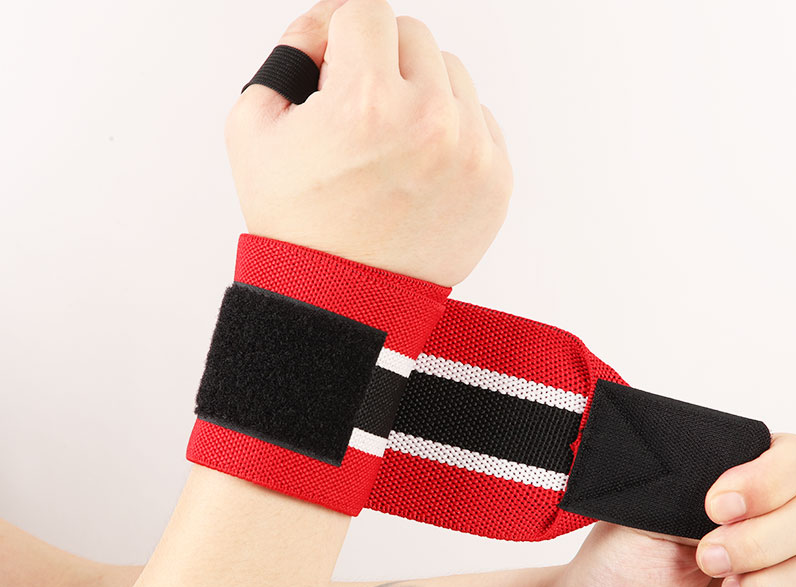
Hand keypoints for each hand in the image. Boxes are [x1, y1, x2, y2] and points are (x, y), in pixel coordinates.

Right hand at [224, 0, 512, 285]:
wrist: (342, 301)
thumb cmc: (298, 228)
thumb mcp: (252, 131)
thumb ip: (287, 55)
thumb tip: (326, 29)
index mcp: (367, 102)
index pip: (365, 11)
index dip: (338, 32)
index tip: (333, 63)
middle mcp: (429, 121)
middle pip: (413, 38)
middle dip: (380, 63)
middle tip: (357, 114)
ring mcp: (471, 153)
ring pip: (452, 76)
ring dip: (420, 94)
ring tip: (389, 147)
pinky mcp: (495, 181)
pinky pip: (479, 121)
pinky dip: (450, 132)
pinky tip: (417, 168)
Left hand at [542, 432, 795, 586]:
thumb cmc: (614, 574)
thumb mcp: (646, 520)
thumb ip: (697, 495)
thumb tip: (743, 495)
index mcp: (741, 494)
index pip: (794, 463)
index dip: (769, 482)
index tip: (716, 506)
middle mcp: (770, 537)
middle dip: (762, 540)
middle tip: (708, 557)